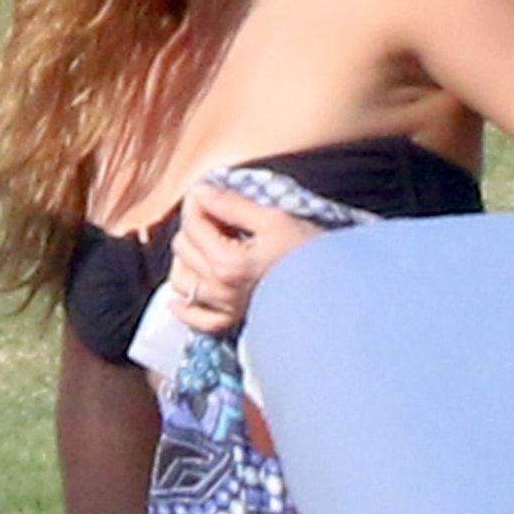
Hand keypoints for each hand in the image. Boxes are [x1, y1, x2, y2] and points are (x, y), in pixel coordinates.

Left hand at [168, 182, 322, 333]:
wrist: (334, 294)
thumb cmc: (309, 255)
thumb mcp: (274, 220)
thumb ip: (232, 206)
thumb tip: (201, 191)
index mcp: (228, 263)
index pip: (193, 223)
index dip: (198, 201)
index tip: (209, 190)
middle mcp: (219, 289)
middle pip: (183, 246)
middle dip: (195, 224)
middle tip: (218, 216)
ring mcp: (223, 308)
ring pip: (180, 279)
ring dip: (186, 258)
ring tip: (206, 245)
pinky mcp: (231, 322)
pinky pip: (193, 319)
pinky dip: (182, 305)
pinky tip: (179, 295)